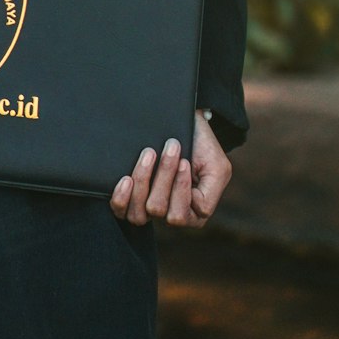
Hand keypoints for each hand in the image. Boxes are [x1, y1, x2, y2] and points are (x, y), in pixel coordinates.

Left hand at [108, 110, 230, 227]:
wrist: (184, 124)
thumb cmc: (202, 146)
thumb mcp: (218, 168)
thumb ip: (211, 193)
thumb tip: (194, 207)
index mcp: (193, 213)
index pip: (179, 215)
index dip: (179, 187)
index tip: (184, 161)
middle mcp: (170, 214)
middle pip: (158, 210)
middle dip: (163, 175)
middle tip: (170, 148)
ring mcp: (149, 208)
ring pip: (139, 212)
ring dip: (142, 180)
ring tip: (149, 154)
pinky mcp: (130, 197)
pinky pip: (120, 210)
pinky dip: (121, 196)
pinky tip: (127, 179)